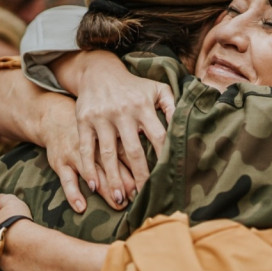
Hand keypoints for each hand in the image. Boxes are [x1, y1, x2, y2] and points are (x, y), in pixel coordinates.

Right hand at [74, 62, 174, 208]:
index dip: (163, 157)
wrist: (99, 72)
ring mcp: (102, 118)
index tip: (168, 177)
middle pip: (133, 150)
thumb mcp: (157, 89)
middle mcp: (123, 113)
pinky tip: (94, 185)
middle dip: (140, 175)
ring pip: (109, 153)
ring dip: (114, 178)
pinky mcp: (84, 121)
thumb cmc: (134, 86)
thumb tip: (187, 124)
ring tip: (121, 198)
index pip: (158, 136)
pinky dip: (89, 167)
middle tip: (145, 197)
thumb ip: (173, 107)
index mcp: (143, 106)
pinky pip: (87, 148)